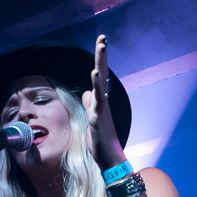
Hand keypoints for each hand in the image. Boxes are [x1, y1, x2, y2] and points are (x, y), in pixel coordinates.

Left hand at [81, 34, 126, 171]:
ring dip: (101, 63)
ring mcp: (102, 108)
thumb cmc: (101, 141)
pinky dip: (97, 85)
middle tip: (102, 37)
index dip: (99, 60)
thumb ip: (89, 104)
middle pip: (102, 72)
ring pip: (101, 81)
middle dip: (102, 55)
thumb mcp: (92, 118)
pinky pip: (99, 98)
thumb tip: (86, 93)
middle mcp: (103, 101)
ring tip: (101, 47)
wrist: (109, 158)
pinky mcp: (99, 116)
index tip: (101, 43)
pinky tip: (95, 73)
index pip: (99, 75)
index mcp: (100, 101)